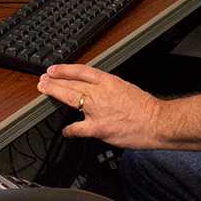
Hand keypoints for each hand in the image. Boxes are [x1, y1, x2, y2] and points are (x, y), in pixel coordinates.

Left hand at [37, 64, 161, 148]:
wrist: (157, 121)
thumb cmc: (146, 107)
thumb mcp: (125, 87)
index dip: (65, 69)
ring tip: (45, 90)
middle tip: (43, 79)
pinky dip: (69, 130)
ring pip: (70, 99)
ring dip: (55, 93)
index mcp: (109, 81)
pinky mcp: (99, 128)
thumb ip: (108, 88)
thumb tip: (94, 90)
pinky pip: (78, 129)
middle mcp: (101, 93)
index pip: (81, 71)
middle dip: (55, 80)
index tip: (54, 69)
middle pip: (72, 83)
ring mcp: (98, 111)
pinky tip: (65, 131)